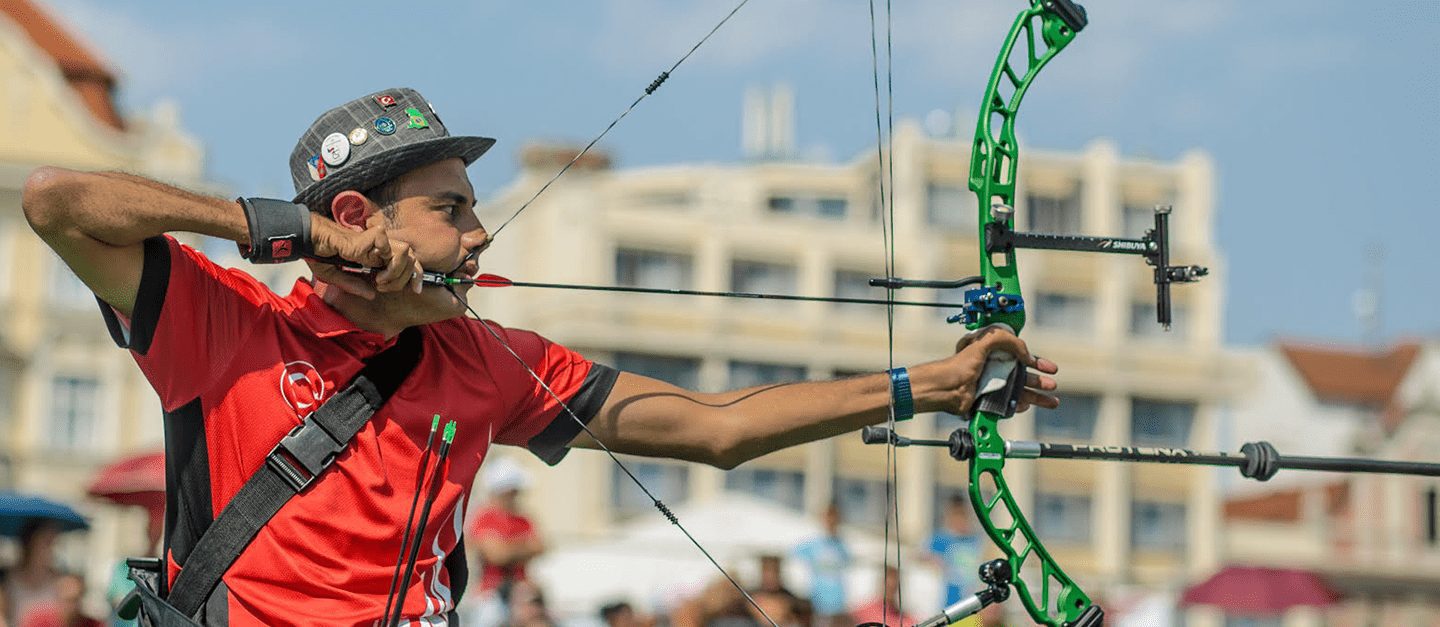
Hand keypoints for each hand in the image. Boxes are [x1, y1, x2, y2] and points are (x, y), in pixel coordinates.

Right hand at [307, 215, 423, 298]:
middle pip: (413, 259)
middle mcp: (380, 248)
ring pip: (405, 252)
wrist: (309, 240)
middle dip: (403, 279)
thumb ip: (355, 285)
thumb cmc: (320, 255)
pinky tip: (371, 268)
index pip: (409, 262)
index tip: (415, 290)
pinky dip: (384, 260)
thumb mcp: (337, 277)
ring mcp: (376, 241)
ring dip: (395, 271)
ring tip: (379, 279)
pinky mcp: (370, 236)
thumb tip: (372, 295)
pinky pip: (388, 245)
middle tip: (383, 287)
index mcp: (376, 256)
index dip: (417, 275)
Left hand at [927, 324, 1058, 413]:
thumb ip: (1009, 341)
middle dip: (1040, 381)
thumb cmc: (960, 364)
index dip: (1037, 362)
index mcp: (994, 354)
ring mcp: (992, 387)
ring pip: (1020, 392)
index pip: (1021, 358)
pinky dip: (1019, 405)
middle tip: (1052, 385)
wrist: (945, 388)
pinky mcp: (989, 402)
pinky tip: (1027, 405)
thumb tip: (1026, 356)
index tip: (1051, 369)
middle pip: (1024, 376)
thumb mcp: (986, 341)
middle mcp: (995, 370)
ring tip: (1052, 401)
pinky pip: (1009, 405)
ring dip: (1037, 397)